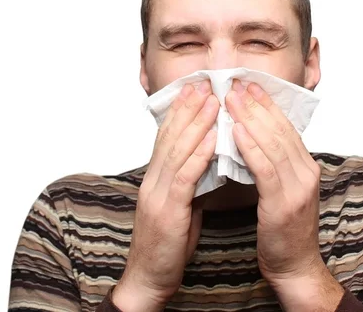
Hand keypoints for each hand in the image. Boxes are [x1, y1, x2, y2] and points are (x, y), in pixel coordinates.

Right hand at [113, 81, 218, 311]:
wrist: (149, 278)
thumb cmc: (167, 243)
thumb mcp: (179, 206)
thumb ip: (189, 182)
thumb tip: (208, 161)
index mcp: (156, 179)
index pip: (168, 138)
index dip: (181, 112)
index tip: (195, 90)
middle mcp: (153, 180)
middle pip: (170, 136)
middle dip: (188, 108)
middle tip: (204, 83)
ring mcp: (157, 194)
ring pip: (177, 150)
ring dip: (196, 122)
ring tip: (212, 100)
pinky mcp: (167, 210)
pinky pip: (185, 176)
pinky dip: (199, 154)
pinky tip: (212, 137)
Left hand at [226, 80, 343, 309]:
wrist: (296, 267)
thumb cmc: (285, 231)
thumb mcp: (284, 191)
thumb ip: (276, 165)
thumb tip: (255, 140)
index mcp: (307, 167)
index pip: (286, 127)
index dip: (267, 104)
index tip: (249, 85)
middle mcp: (307, 172)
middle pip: (279, 129)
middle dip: (256, 104)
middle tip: (236, 84)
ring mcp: (298, 187)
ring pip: (273, 143)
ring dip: (250, 117)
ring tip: (231, 98)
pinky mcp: (284, 203)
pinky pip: (265, 168)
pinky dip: (250, 146)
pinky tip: (236, 130)